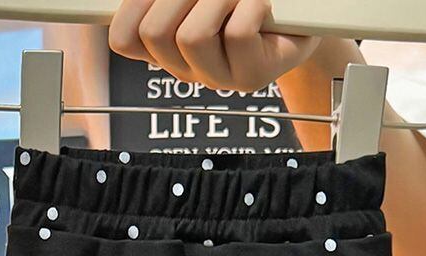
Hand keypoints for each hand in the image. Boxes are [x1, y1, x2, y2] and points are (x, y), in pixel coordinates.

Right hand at [109, 0, 318, 91]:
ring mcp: (219, 78)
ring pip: (193, 36)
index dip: (132, 6)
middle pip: (156, 32)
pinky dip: (251, 4)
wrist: (300, 13)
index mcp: (166, 47)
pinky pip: (237, 33)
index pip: (124, 39)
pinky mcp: (251, 77)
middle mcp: (188, 68)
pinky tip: (260, 4)